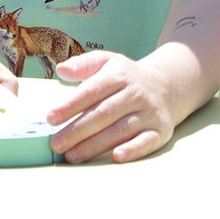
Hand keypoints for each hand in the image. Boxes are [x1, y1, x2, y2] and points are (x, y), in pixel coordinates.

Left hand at [47, 50, 175, 163]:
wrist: (169, 84)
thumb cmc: (128, 76)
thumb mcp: (107, 61)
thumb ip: (84, 64)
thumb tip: (61, 70)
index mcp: (118, 75)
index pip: (92, 91)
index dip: (70, 105)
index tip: (51, 118)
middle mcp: (135, 93)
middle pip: (104, 113)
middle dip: (78, 130)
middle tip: (56, 144)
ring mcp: (149, 112)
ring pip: (121, 129)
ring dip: (96, 144)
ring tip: (73, 155)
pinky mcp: (160, 130)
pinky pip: (147, 141)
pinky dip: (133, 149)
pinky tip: (116, 157)